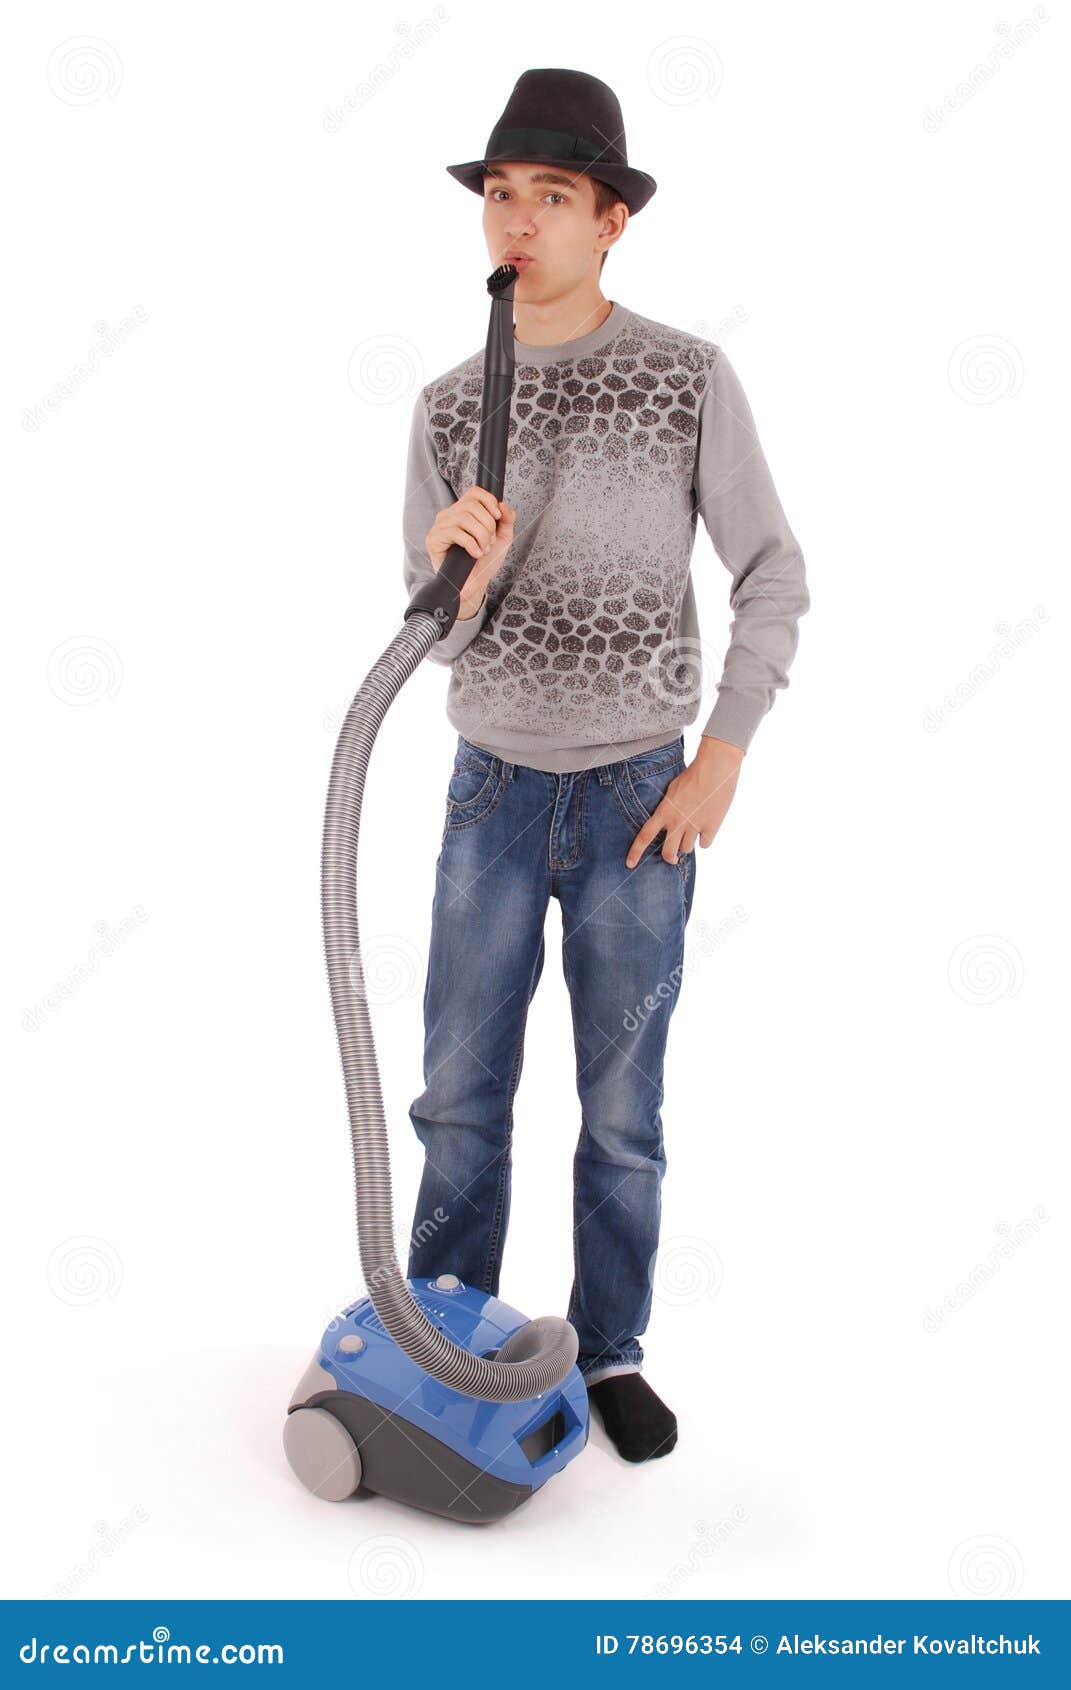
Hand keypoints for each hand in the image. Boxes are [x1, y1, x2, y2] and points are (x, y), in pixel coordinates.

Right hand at [426, 485, 515, 613]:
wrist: (473, 586)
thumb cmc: (484, 562)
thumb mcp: (501, 538)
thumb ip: (506, 520)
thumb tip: (504, 505)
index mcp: (463, 511)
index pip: (475, 492)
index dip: (489, 501)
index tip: (498, 517)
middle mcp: (449, 515)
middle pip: (472, 505)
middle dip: (487, 525)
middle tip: (490, 542)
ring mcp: (440, 527)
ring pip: (465, 518)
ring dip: (481, 535)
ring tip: (483, 549)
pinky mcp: (434, 540)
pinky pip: (455, 532)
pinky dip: (471, 544)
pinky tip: (475, 554)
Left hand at [625, 736, 744, 867]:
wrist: (715, 768)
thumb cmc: (693, 774)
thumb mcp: (672, 790)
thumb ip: (668, 809)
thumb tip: (668, 822)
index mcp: (664, 811)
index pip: (645, 836)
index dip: (636, 852)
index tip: (630, 864)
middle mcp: (678, 822)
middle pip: (668, 853)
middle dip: (669, 858)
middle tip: (672, 857)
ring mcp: (695, 826)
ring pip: (687, 849)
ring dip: (688, 844)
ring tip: (692, 831)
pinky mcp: (711, 827)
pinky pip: (705, 844)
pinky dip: (705, 839)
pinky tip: (706, 827)